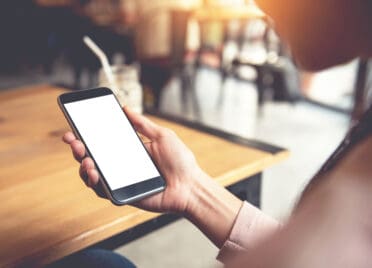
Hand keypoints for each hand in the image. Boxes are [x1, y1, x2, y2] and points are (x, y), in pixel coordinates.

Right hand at [62, 107, 206, 213]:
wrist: (189, 186)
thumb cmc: (180, 161)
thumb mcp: (162, 136)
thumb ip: (142, 124)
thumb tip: (125, 108)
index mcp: (130, 149)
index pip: (103, 141)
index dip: (87, 135)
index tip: (74, 128)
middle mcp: (122, 164)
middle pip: (93, 156)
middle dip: (78, 148)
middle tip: (74, 141)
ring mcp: (121, 180)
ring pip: (93, 174)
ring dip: (83, 166)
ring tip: (86, 160)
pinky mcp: (123, 194)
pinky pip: (102, 190)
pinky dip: (94, 183)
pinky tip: (93, 174)